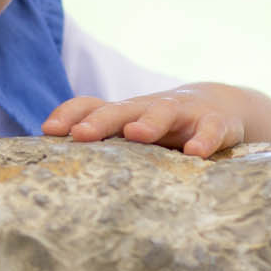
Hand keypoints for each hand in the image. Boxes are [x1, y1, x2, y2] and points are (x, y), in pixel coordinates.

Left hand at [43, 83, 270, 158]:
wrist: (219, 105)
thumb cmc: (163, 126)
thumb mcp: (131, 129)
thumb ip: (102, 141)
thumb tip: (54, 164)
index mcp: (125, 113)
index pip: (91, 106)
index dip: (70, 115)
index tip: (50, 131)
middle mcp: (149, 108)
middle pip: (122, 110)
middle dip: (100, 121)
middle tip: (81, 135)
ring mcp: (183, 113)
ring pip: (164, 112)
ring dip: (149, 122)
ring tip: (136, 134)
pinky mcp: (216, 123)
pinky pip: (211, 130)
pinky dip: (204, 140)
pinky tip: (195, 153)